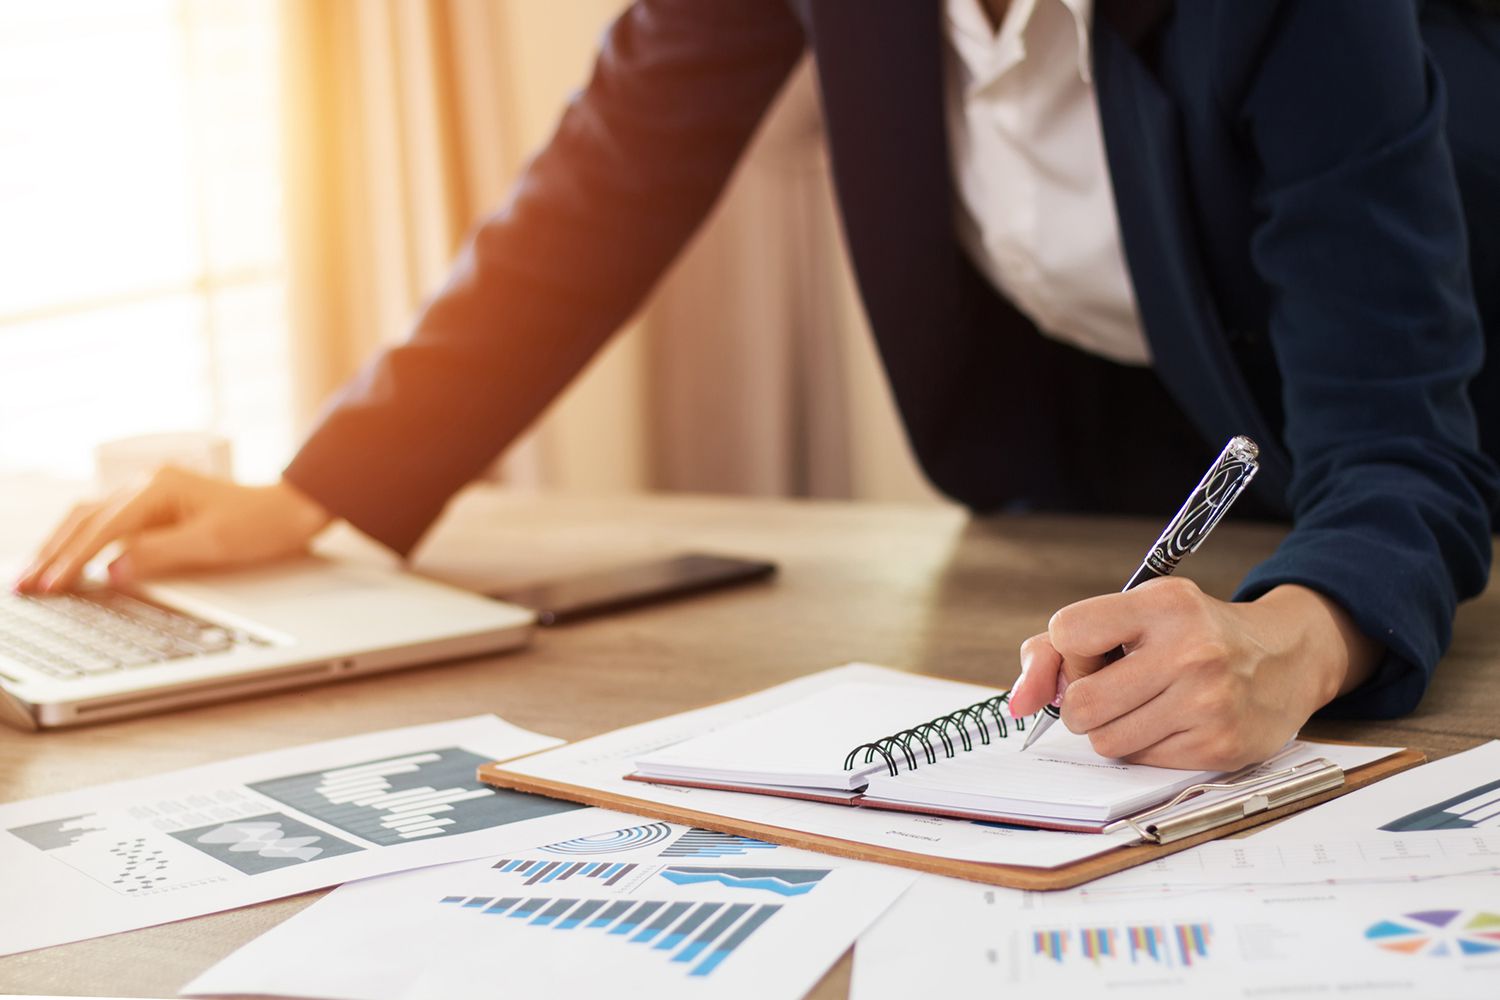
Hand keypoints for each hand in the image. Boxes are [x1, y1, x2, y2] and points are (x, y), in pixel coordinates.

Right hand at [13, 468, 331, 593]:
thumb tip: (112, 572)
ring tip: (33, 575)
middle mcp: (148, 483)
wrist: (290, 510)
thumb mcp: (212, 545)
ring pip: (89, 517)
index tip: (50, 587)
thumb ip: (159, 556)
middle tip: (23, 586)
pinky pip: (107, 521)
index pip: (103, 530)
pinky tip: (66, 558)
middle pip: (84, 518)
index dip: (73, 561)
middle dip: (52, 553)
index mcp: (159, 488)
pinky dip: (82, 540)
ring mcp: (149, 492)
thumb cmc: (259, 525)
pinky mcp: (154, 505)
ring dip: (61, 545)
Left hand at [1006, 578, 1379, 769]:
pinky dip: (1147, 747)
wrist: (1283, 659)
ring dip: (1113, 729)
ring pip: (1105, 741)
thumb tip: (1018, 702)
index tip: (1094, 651)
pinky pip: (1141, 762)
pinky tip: (1175, 722)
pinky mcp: (1219, 747)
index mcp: (1164, 604)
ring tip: (1147, 704)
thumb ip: (1056, 648)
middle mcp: (1190, 651)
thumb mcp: (1132, 616)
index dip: (1069, 651)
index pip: (1067, 632)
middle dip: (1084, 701)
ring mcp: (1208, 703)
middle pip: (1080, 702)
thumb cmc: (1190, 635)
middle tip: (1117, 686)